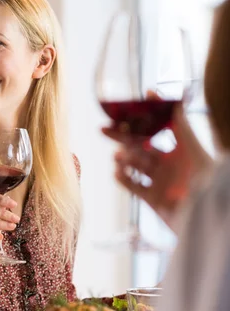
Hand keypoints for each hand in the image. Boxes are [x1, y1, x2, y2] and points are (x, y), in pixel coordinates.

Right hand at [103, 102, 211, 233]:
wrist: (207, 215)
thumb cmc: (207, 178)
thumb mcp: (193, 147)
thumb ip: (179, 124)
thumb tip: (168, 95)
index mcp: (178, 150)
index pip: (153, 131)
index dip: (138, 121)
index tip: (123, 112)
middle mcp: (167, 164)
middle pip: (138, 146)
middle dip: (120, 137)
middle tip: (103, 129)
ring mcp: (158, 181)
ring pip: (133, 165)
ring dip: (123, 159)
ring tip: (117, 157)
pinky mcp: (151, 199)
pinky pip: (132, 185)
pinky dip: (122, 178)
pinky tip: (117, 172)